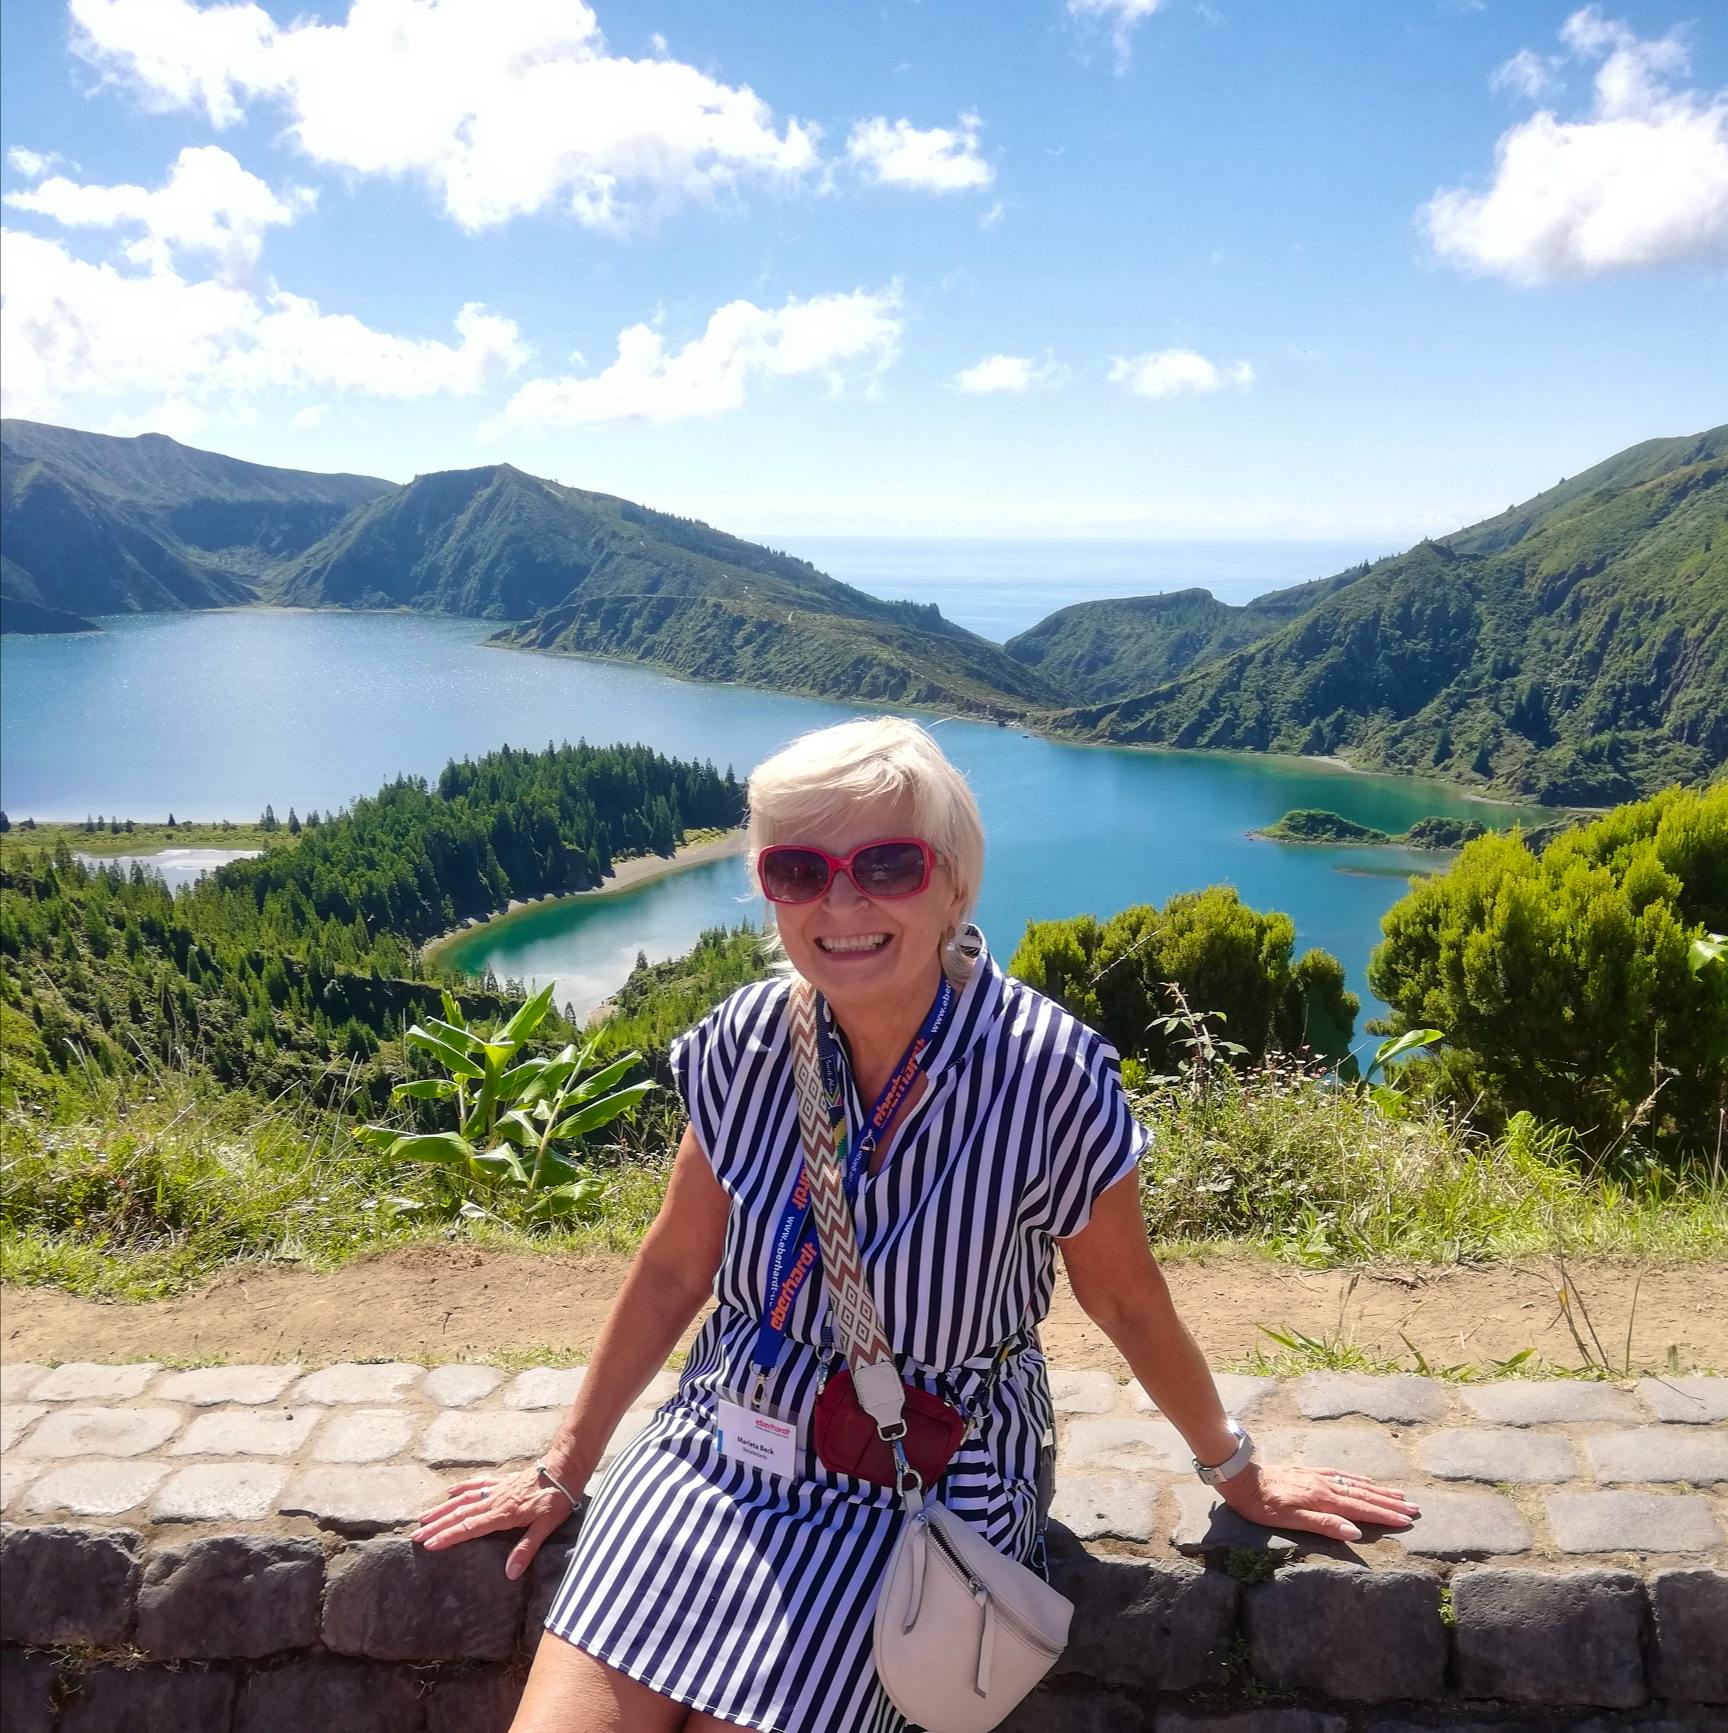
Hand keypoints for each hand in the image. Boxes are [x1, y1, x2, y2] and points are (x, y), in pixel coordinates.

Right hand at [412, 1464, 579, 1579]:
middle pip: (460, 1514)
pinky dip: (463, 1487)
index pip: (469, 1528)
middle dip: (437, 1526)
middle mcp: (495, 1501)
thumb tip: (509, 1574)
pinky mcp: (504, 1481)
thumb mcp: (546, 1526)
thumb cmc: (558, 1498)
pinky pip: (479, 1484)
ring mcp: (498, 1489)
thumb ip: (527, 1548)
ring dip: (443, 1509)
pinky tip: (451, 1491)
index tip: (429, 1545)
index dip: (448, 1537)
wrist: (565, 1467)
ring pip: (465, 1499)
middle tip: (416, 1535)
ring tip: (424, 1517)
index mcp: (503, 1514)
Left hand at [1216, 1461, 1419, 1542]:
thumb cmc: (1263, 1506)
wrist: (1242, 1477)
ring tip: (1400, 1495)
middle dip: (1390, 1504)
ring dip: (1379, 1491)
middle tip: (1415, 1508)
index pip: (1361, 1510)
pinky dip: (1357, 1479)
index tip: (1407, 1521)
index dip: (1385, 1516)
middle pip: (1364, 1496)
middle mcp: (1325, 1486)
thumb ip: (1324, 1525)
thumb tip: (1356, 1532)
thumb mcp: (1290, 1520)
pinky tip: (1365, 1480)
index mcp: (1323, 1501)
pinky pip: (1340, 1474)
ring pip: (1355, 1484)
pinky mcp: (1309, 1472)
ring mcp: (1318, 1477)